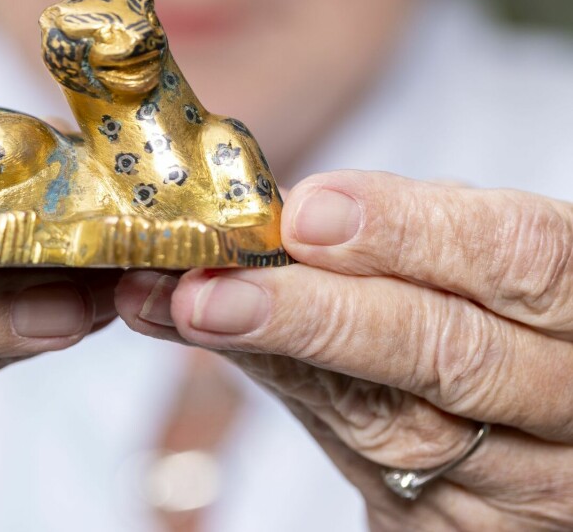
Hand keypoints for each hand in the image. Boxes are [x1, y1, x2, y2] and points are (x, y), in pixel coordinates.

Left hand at [117, 171, 572, 529]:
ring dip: (272, 359)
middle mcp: (570, 401)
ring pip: (394, 426)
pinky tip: (213, 345)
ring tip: (176, 306)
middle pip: (448, 356)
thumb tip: (287, 210)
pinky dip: (281, 393)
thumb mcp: (484, 246)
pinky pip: (363, 467)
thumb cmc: (500, 298)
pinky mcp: (459, 526)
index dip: (411, 232)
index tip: (307, 212)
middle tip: (210, 286)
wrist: (537, 415)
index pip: (516, 258)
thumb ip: (409, 227)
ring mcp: (523, 483)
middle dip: (318, 316)